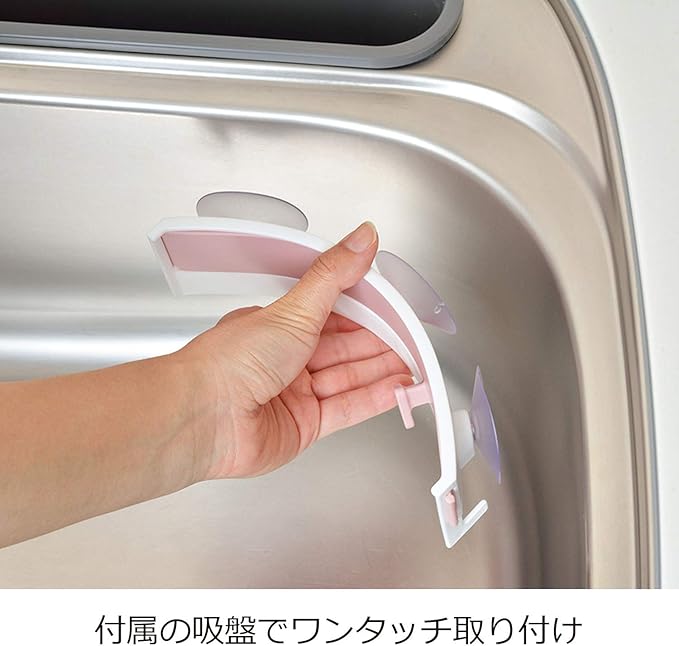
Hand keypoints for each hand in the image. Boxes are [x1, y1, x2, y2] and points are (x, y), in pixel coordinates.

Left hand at [183, 222, 412, 479]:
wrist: (201, 417)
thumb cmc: (230, 361)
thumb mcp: (293, 308)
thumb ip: (334, 276)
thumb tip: (362, 237)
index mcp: (281, 324)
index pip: (336, 312)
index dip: (369, 310)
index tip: (397, 308)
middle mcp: (288, 357)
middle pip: (347, 346)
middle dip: (382, 342)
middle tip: (413, 338)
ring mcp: (296, 392)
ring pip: (351, 377)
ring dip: (384, 370)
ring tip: (415, 364)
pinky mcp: (304, 425)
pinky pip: (348, 408)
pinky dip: (375, 399)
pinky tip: (398, 390)